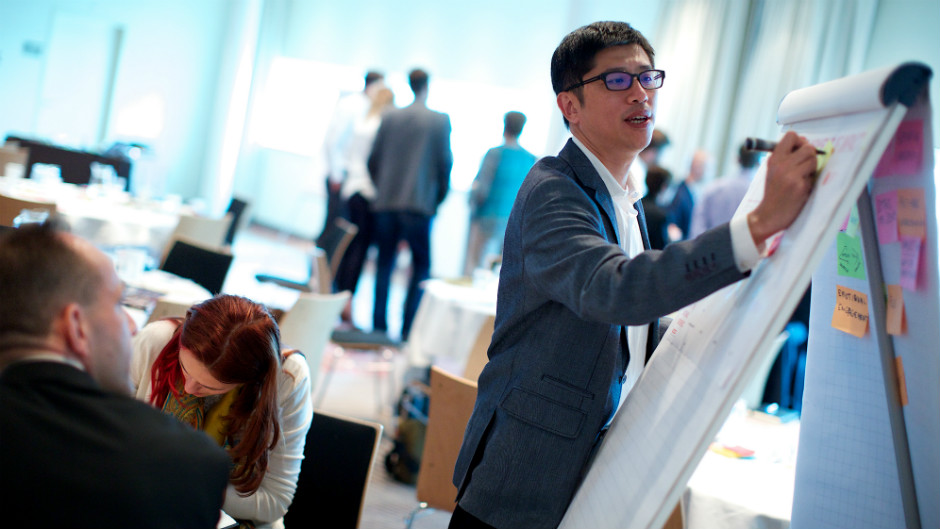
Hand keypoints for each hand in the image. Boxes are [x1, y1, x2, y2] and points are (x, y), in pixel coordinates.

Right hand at [746, 131, 817, 245]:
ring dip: (811, 169)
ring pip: (814, 160)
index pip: (792, 136)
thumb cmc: (772, 193)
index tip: (799, 150)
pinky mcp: (800, 187)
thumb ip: (785, 157)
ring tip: (802, 178)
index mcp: (774, 159)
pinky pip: (813, 177)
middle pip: (808, 147)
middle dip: (810, 156)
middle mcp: (782, 165)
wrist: (767, 216)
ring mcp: (791, 176)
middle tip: (805, 166)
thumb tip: (804, 142)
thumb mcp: (772, 171)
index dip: (800, 141)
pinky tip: (800, 190)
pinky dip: (809, 182)